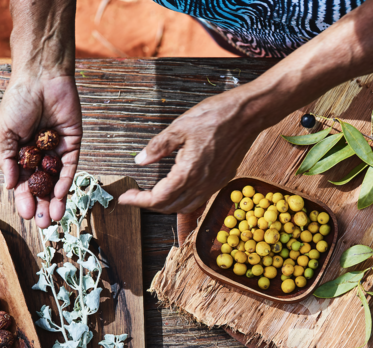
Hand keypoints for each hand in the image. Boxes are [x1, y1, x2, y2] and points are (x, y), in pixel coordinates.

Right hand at [0, 75, 81, 227]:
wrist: (40, 78)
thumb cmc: (18, 101)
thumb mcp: (5, 133)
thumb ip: (7, 159)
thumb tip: (8, 185)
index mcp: (20, 152)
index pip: (23, 182)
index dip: (24, 199)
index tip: (26, 215)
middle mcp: (40, 155)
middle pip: (42, 186)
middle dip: (43, 205)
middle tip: (44, 224)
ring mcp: (57, 151)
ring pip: (57, 181)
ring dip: (57, 200)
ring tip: (55, 217)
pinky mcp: (73, 144)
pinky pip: (70, 167)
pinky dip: (66, 182)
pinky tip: (62, 195)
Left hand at [119, 90, 260, 214]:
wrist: (248, 115)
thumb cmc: (216, 117)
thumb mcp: (180, 127)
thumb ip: (158, 146)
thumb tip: (140, 160)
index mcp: (188, 172)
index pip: (158, 198)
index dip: (138, 200)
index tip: (124, 197)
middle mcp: (202, 184)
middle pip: (170, 206)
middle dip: (149, 204)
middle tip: (134, 196)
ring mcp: (213, 184)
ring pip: (186, 207)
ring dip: (167, 205)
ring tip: (153, 195)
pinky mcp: (222, 179)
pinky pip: (199, 199)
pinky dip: (184, 201)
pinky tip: (178, 190)